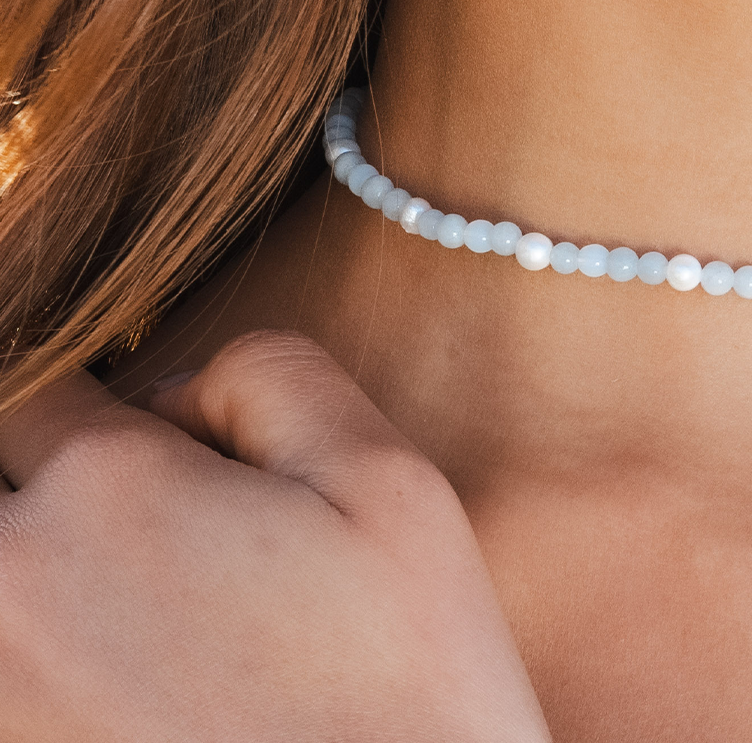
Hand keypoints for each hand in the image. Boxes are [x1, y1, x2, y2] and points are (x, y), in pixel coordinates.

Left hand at [0, 331, 549, 742]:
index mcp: (109, 489)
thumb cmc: (404, 685)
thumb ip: (273, 374)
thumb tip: (169, 395)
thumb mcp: (388, 480)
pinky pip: (6, 677)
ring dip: (33, 573)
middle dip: (38, 482)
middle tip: (132, 531)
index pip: (34, 386)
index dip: (93, 405)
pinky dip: (35, 662)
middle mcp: (10, 591)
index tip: (151, 452)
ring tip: (127, 606)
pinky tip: (118, 677)